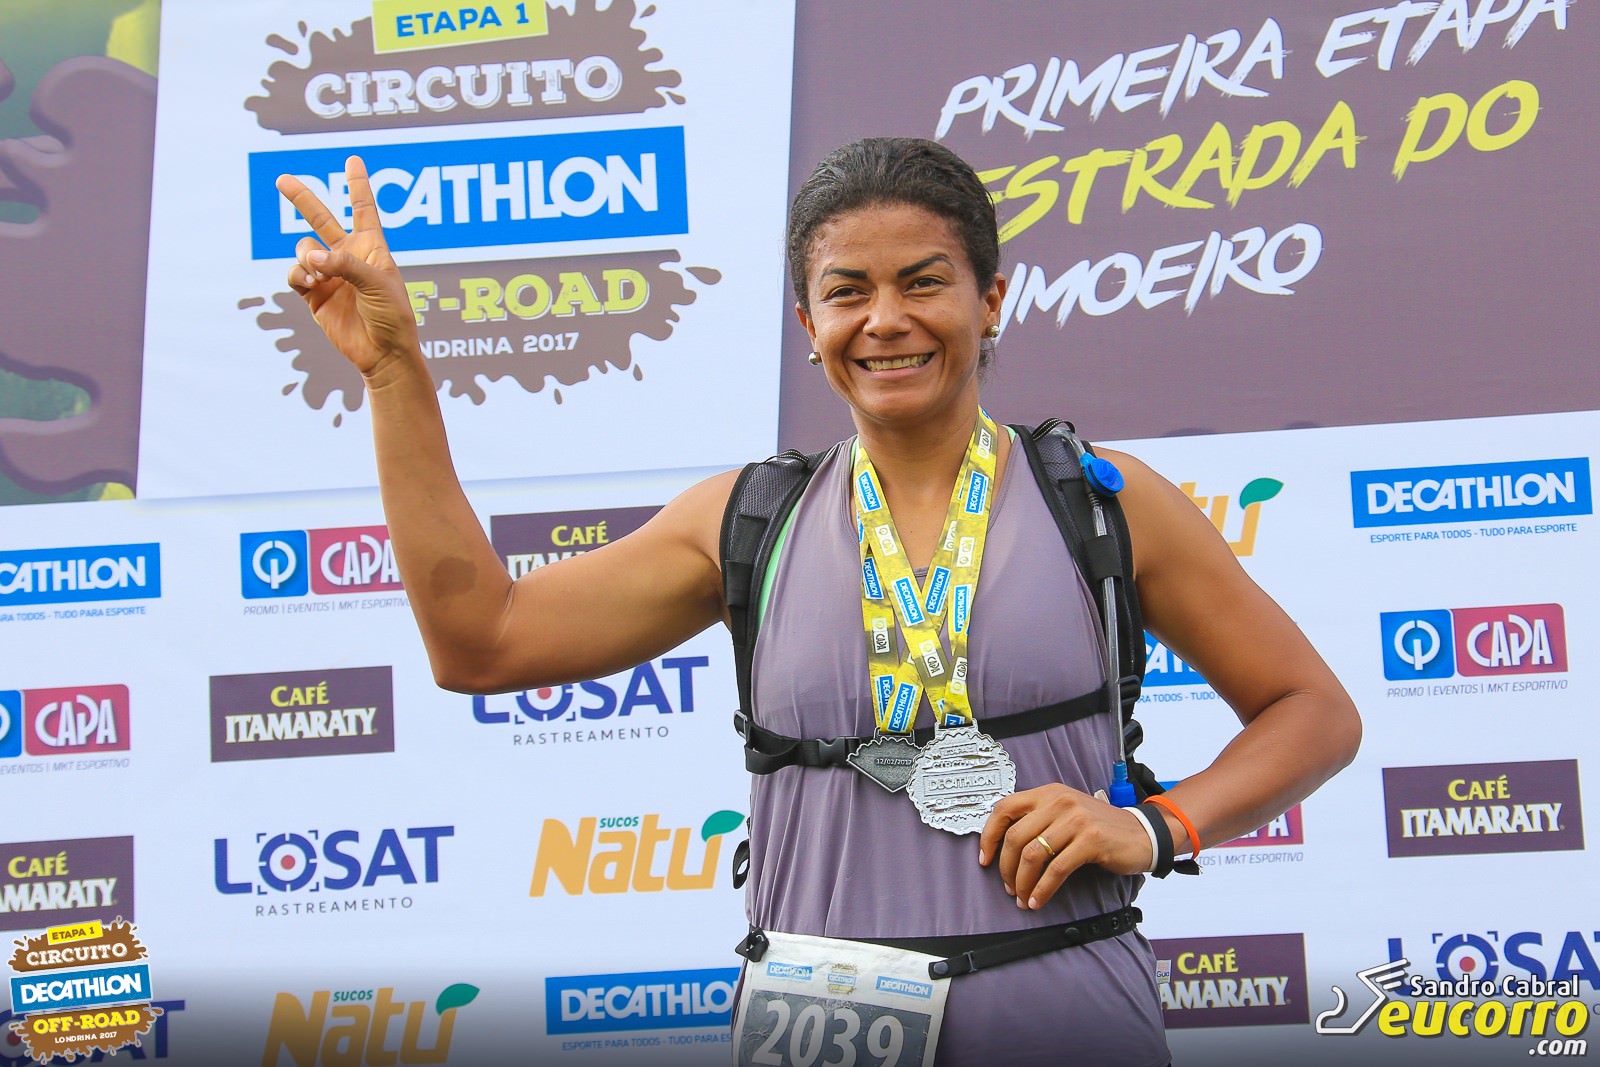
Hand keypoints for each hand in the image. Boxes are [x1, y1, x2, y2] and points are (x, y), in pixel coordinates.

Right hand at [275, 156, 418, 379]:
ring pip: (304, 249)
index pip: (363, 209)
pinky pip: (295, 273)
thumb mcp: (377, 283)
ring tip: (319, 275)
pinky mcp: (314, 294)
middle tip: (282, 180)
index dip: (358, 185)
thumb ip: (344, 264)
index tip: (353, 159)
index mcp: (371, 247)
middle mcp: (348, 256)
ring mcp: (329, 274)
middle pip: (321, 219)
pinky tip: (311, 282)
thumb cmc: (392, 316)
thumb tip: (311, 258)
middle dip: (302, 199)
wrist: (383, 353)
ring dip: (307, 258)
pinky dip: (298, 274)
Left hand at [977, 783, 1153, 908]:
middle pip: (1015, 836)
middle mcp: (1059, 801)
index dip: (989, 835)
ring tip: (1022, 898)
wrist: (1142, 833)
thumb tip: (1004, 847)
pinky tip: (1038, 900)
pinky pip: (1056, 869)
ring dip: (1022, 882)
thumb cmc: (1100, 828)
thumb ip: (1039, 820)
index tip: (985, 859)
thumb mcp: (1066, 813)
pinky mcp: (1090, 840)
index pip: (1004, 808)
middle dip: (1006, 868)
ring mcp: (1075, 819)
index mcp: (1048, 793)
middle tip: (1009, 887)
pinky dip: (1042, 889)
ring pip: (1032, 854)